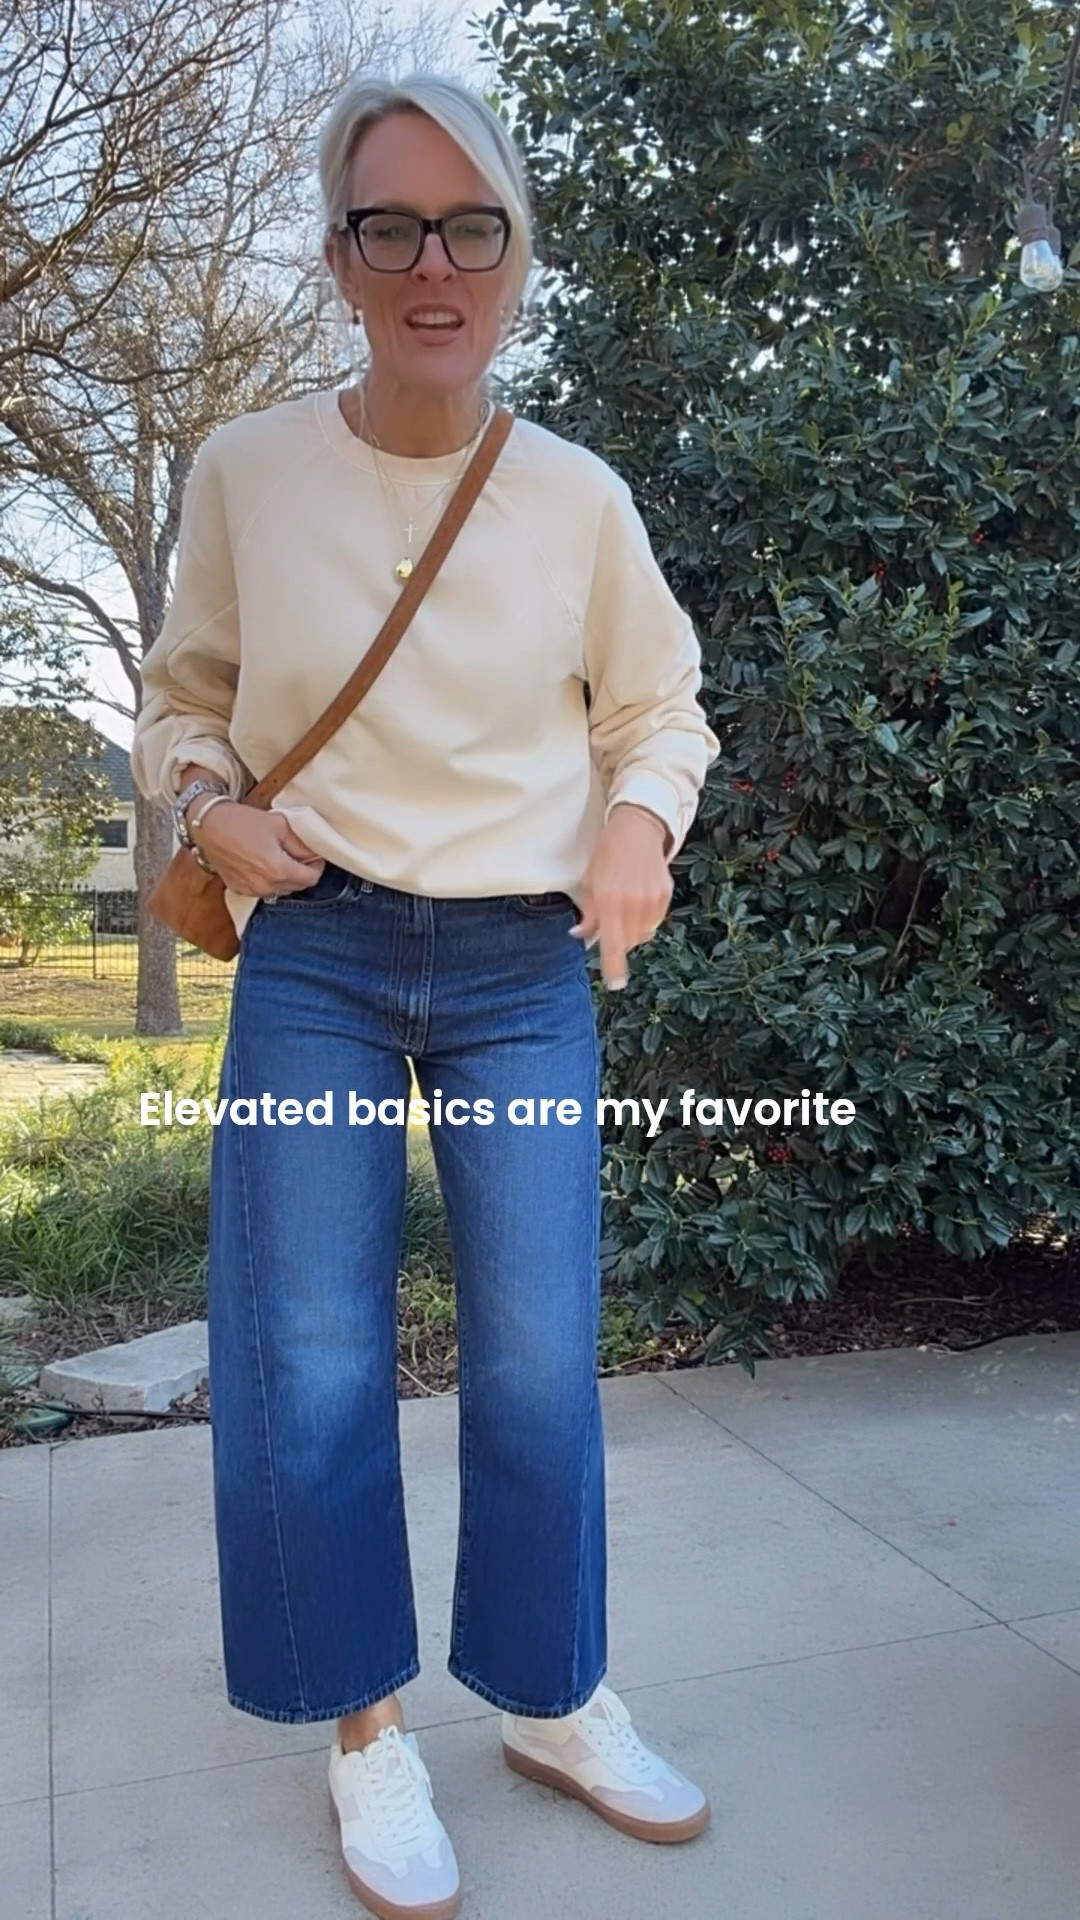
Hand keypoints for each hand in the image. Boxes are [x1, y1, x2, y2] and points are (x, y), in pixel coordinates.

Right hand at [189, 801, 325, 895]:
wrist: (209, 825)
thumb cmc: (243, 822)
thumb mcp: (280, 825)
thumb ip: (301, 843)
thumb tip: (315, 853)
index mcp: (278, 870)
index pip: (311, 878)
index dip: (317, 866)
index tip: (315, 855)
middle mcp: (266, 886)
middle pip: (298, 886)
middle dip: (302, 871)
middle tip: (299, 854)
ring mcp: (251, 891)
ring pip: (281, 890)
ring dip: (286, 877)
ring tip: (279, 856)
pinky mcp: (240, 890)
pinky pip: (264, 889)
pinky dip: (269, 880)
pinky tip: (262, 863)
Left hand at [570, 804, 672, 988]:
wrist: (637, 829)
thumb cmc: (607, 854)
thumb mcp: (589, 882)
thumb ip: (588, 914)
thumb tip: (579, 936)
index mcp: (611, 901)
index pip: (614, 945)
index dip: (615, 968)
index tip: (615, 984)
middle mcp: (634, 904)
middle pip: (629, 942)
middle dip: (619, 941)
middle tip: (609, 924)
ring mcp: (653, 900)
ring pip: (643, 933)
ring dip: (632, 930)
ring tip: (623, 908)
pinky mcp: (665, 894)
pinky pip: (654, 919)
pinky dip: (644, 918)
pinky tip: (637, 899)